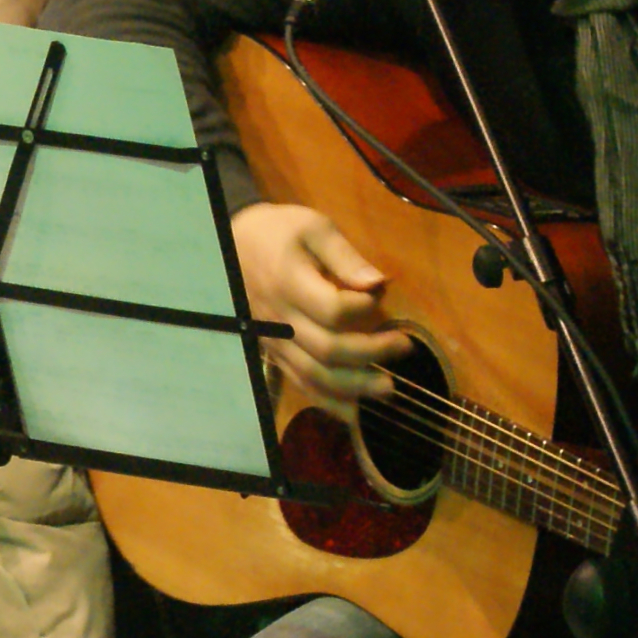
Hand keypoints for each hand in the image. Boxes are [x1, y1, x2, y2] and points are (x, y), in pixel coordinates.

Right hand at [228, 201, 412, 419]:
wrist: (232, 245)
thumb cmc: (279, 233)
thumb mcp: (314, 228)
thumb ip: (346, 257)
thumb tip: (380, 284)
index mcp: (289, 282)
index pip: (332, 309)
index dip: (364, 308)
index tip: (380, 295)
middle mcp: (280, 319)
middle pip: (328, 350)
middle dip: (372, 353)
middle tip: (405, 347)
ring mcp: (274, 340)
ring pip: (314, 376)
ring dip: (354, 387)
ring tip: (388, 388)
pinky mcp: (273, 352)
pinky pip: (300, 383)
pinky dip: (329, 400)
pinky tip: (355, 410)